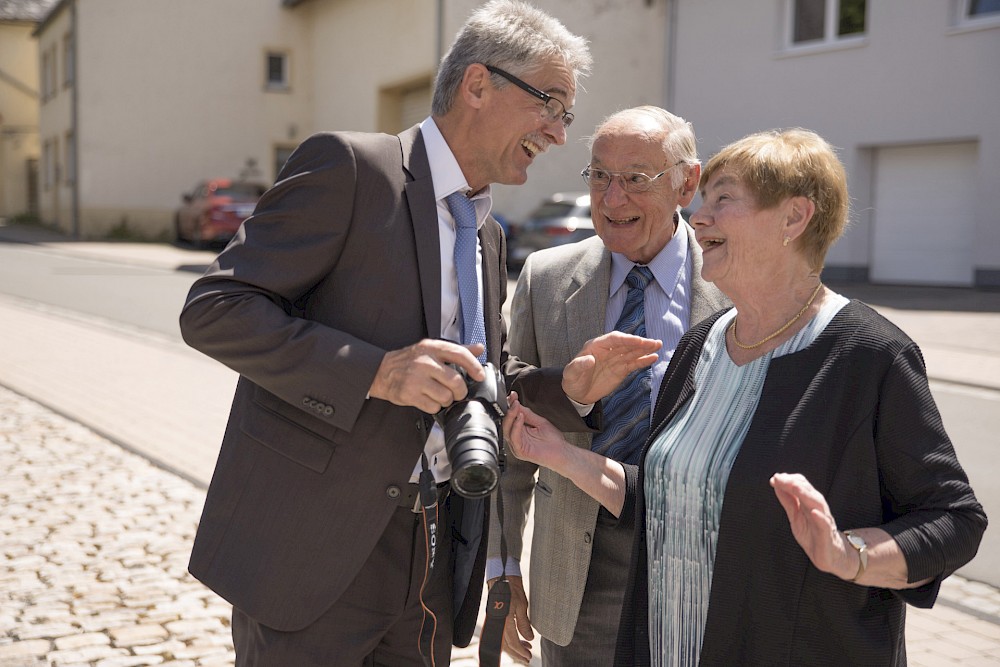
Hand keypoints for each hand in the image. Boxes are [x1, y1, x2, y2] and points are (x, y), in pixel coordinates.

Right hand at [368, 340, 485, 413]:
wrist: (381, 371)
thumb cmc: (409, 361)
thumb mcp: (431, 349)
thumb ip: (456, 350)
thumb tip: (479, 348)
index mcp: (432, 348)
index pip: (460, 354)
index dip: (474, 367)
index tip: (480, 376)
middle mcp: (425, 362)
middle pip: (456, 381)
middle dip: (460, 391)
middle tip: (457, 392)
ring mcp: (416, 379)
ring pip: (446, 397)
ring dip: (446, 400)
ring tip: (439, 395)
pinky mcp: (409, 394)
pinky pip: (433, 407)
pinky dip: (434, 407)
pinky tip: (428, 399)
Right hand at [486, 575, 532, 662]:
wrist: (501, 577)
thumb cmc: (511, 589)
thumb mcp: (522, 606)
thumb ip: (524, 624)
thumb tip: (529, 639)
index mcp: (504, 620)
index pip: (512, 642)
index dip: (520, 651)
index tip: (528, 655)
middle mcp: (497, 623)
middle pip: (505, 645)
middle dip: (517, 654)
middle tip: (527, 658)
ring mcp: (494, 621)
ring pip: (502, 641)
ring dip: (514, 648)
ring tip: (526, 649)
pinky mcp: (494, 619)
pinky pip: (501, 634)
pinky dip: (510, 639)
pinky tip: (520, 639)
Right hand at [503, 393, 570, 470]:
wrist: (562, 453)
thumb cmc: (554, 442)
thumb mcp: (539, 422)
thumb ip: (528, 414)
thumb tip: (518, 405)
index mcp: (520, 433)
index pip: (511, 418)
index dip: (511, 406)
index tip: (513, 396)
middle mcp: (517, 439)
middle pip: (506, 424)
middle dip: (510, 410)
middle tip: (514, 400)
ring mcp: (517, 446)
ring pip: (508, 430)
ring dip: (511, 416)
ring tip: (516, 406)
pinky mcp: (520, 451)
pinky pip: (514, 437)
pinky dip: (516, 426)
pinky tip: (520, 417)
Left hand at [562, 331, 661, 404]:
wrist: (577, 394)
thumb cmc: (572, 380)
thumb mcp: (571, 373)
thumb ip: (579, 365)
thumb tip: (589, 359)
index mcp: (596, 346)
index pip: (613, 339)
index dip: (626, 339)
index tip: (638, 341)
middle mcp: (608, 351)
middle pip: (626, 344)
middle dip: (640, 343)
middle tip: (654, 342)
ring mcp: (615, 360)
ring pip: (632, 352)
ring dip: (645, 349)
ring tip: (658, 345)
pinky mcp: (621, 370)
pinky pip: (633, 364)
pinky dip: (643, 361)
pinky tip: (653, 357)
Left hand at [770, 472, 855, 579]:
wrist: (830, 556)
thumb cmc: (812, 534)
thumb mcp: (795, 517)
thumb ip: (788, 501)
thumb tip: (777, 484)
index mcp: (809, 504)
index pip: (802, 486)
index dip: (789, 481)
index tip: (775, 478)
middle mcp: (818, 509)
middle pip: (809, 492)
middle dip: (795, 484)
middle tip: (781, 478)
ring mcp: (824, 521)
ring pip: (817, 504)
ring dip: (806, 495)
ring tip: (795, 487)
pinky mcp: (827, 535)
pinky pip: (825, 525)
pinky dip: (820, 517)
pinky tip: (814, 512)